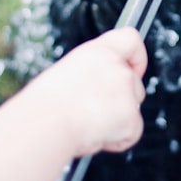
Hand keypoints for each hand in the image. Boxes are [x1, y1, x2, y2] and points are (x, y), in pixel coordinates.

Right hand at [28, 27, 147, 156]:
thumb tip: (100, 91)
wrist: (44, 124)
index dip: (136, 57)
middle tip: (94, 112)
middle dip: (121, 101)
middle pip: (135, 83)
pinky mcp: (131, 118)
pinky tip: (94, 136)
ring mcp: (127, 92)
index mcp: (98, 52)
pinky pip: (131, 133)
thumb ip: (92, 74)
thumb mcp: (68, 74)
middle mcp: (116, 67)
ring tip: (88, 125)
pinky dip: (117, 141)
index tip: (133, 69)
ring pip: (133, 110)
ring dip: (118, 121)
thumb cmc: (45, 105)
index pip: (131, 39)